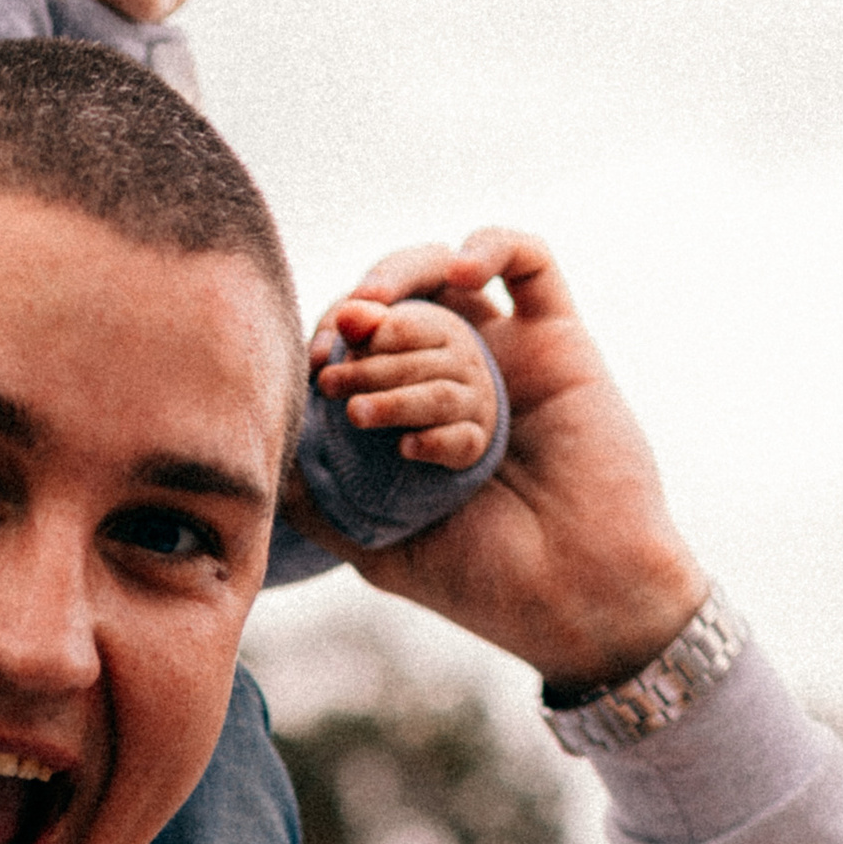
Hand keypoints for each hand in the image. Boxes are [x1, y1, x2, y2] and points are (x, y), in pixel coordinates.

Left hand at [297, 232, 707, 688]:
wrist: (574, 597)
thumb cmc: (486, 584)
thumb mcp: (380, 549)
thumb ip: (323, 504)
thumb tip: (267, 458)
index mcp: (415, 421)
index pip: (361, 350)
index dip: (330, 339)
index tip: (312, 363)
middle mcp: (460, 381)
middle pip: (397, 311)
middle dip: (356, 329)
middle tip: (335, 362)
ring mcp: (510, 359)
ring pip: (445, 280)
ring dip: (403, 292)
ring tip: (376, 331)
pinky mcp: (561, 343)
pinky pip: (530, 262)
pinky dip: (490, 246)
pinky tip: (460, 276)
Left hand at [312, 292, 498, 470]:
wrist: (451, 417)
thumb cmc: (402, 370)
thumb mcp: (385, 340)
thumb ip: (364, 325)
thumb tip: (345, 315)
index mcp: (442, 328)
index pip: (405, 326)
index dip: (368, 335)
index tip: (327, 349)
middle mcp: (464, 361)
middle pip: (416, 364)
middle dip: (367, 373)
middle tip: (327, 383)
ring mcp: (474, 400)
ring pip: (438, 399)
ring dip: (392, 406)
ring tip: (354, 412)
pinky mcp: (475, 439)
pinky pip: (461, 441)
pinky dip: (432, 444)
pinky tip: (403, 447)